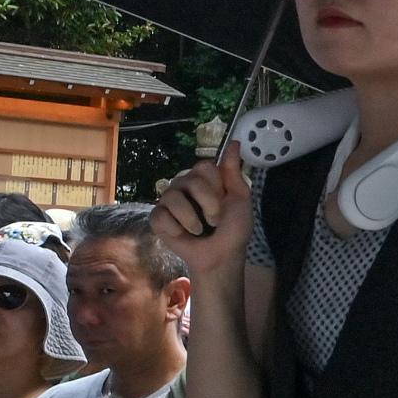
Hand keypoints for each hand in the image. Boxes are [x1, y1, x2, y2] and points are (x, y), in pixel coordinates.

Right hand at [154, 141, 252, 280]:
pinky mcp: (157, 219)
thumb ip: (233, 171)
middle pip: (189, 180)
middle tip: (215, 219)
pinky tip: (183, 235)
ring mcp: (168, 202)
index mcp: (203, 180)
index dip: (215, 185)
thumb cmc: (233, 227)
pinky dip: (176, 228)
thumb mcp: (240, 197)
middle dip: (208, 203)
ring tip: (200, 229)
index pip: (203, 166)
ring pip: (172, 197)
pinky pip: (161, 215)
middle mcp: (183, 186)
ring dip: (192, 218)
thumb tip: (235, 142)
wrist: (222, 255)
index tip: (224, 199)